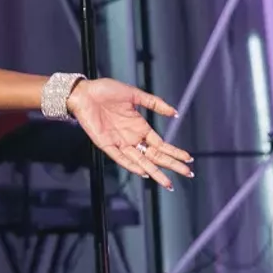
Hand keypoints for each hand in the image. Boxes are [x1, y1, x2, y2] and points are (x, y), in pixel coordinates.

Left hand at [66, 78, 194, 190]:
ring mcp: (119, 142)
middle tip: (187, 174)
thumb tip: (175, 112)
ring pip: (140, 161)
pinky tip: (143, 171)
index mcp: (139, 127)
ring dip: (155, 171)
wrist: (84, 91)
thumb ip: (154, 103)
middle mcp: (131, 137)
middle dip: (171, 165)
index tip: (189, 159)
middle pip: (155, 155)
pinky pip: (120, 158)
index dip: (174, 152)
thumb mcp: (134, 95)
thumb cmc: (106, 90)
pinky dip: (131, 165)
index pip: (161, 144)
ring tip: (168, 182)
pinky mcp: (105, 144)